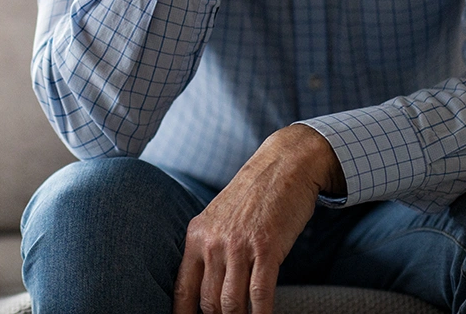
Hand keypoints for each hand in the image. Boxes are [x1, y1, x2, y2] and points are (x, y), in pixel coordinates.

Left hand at [172, 125, 344, 313]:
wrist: (282, 166)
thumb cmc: (253, 196)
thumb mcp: (218, 218)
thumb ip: (209, 248)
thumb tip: (204, 287)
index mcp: (196, 236)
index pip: (183, 289)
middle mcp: (213, 242)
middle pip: (208, 302)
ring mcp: (239, 246)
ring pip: (231, 302)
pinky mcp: (267, 248)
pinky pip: (260, 294)